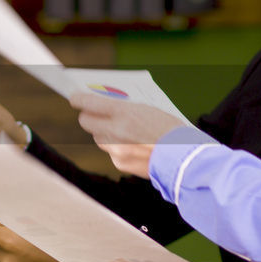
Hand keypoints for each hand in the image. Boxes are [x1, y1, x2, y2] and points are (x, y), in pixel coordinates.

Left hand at [69, 92, 183, 177]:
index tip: (74, 97)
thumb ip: (126, 108)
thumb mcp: (149, 109)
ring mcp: (116, 149)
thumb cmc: (172, 129)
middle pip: (86, 122)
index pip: (89, 102)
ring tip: (115, 129)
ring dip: (103, 132)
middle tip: (92, 113)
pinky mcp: (120, 164)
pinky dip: (117, 149)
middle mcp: (115, 131)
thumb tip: (108, 107)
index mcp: (124, 112)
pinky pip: (111, 153)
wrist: (186, 158)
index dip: (79, 99)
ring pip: (98, 138)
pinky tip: (130, 146)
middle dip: (88, 116)